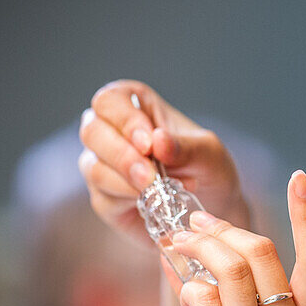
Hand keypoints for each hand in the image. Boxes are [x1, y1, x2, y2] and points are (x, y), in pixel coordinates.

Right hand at [78, 79, 250, 248]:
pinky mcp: (104, 198)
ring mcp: (102, 165)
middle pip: (92, 132)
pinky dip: (131, 200)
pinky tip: (158, 201)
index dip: (124, 120)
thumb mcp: (208, 152)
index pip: (109, 100)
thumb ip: (185, 147)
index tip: (149, 143)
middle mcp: (111, 132)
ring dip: (127, 181)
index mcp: (133, 105)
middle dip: (122, 155)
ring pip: (94, 168)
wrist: (213, 205)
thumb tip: (158, 140)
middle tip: (151, 174)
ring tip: (161, 189)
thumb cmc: (207, 167)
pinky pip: (104, 198)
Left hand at [172, 170, 305, 305]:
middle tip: (194, 222)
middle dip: (222, 228)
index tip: (300, 177)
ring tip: (175, 244)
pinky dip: (187, 287)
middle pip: (260, 252)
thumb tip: (200, 259)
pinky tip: (184, 292)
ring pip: (226, 270)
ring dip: (195, 247)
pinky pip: (200, 301)